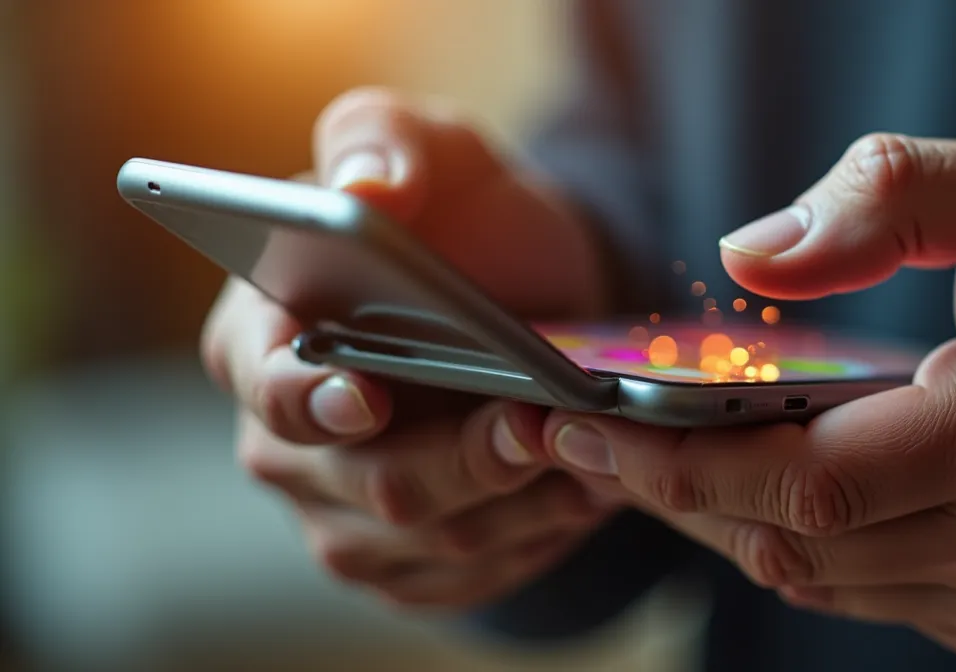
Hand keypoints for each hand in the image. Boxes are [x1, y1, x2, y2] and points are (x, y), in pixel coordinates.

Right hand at [203, 88, 613, 609]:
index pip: (266, 384)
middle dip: (461, 459)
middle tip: (534, 421)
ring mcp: (344, 508)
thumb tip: (367, 187)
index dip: (308, 397)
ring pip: (429, 539)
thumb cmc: (464, 214)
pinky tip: (580, 493)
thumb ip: (383, 140)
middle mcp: (288, 438)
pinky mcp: (407, 557)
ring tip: (588, 455)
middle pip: (366, 481)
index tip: (365, 395)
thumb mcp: (433, 146)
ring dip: (517, 503)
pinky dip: (532, 539)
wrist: (533, 289)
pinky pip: (467, 575)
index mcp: (263, 336)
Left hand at [536, 131, 955, 666]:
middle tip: (587, 444)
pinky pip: (868, 597)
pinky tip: (763, 493)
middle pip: (792, 545)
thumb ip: (889, 202)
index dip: (681, 467)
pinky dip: (799, 549)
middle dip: (672, 496)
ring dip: (726, 524)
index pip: (806, 482)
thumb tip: (753, 255)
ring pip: (819, 582)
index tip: (586, 433)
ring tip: (656, 461)